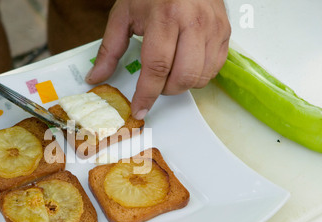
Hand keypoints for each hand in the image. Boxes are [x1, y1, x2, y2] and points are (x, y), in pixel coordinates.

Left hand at [85, 0, 230, 119]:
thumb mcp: (124, 14)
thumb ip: (110, 49)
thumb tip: (96, 77)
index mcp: (165, 16)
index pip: (157, 67)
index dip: (146, 94)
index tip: (139, 109)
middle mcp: (193, 22)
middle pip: (183, 77)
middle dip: (165, 91)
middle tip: (155, 83)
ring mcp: (213, 27)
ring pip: (201, 77)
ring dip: (182, 84)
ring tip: (170, 71)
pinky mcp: (225, 32)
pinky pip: (215, 68)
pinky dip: (199, 75)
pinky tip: (186, 64)